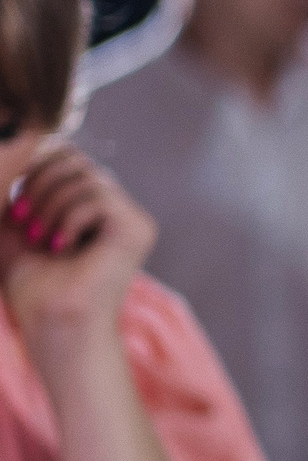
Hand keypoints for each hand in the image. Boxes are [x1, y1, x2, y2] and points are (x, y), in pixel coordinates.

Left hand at [0, 143, 154, 350]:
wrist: (53, 322)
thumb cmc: (33, 284)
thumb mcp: (17, 222)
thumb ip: (19, 186)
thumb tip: (18, 138)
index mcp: (93, 206)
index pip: (67, 155)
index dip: (35, 170)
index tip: (16, 212)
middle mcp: (117, 208)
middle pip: (76, 158)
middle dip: (39, 185)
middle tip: (26, 222)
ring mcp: (132, 218)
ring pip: (86, 176)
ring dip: (52, 205)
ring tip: (43, 238)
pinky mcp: (138, 228)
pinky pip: (100, 196)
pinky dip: (71, 218)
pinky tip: (64, 246)